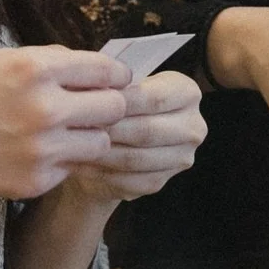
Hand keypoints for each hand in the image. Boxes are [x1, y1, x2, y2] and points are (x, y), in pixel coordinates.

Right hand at [0, 45, 128, 203]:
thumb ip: (46, 62)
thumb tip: (89, 65)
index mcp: (33, 69)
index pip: (104, 69)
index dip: (115, 74)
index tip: (116, 80)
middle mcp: (44, 108)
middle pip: (113, 107)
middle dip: (107, 105)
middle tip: (95, 107)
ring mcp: (41, 149)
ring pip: (100, 142)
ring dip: (89, 135)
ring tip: (65, 132)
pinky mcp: (35, 181)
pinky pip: (71, 167)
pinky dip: (62, 160)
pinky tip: (36, 152)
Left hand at [63, 70, 205, 203]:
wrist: (118, 142)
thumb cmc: (118, 106)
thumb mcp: (118, 87)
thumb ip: (111, 86)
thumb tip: (87, 88)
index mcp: (188, 93)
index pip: (154, 98)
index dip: (119, 101)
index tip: (88, 102)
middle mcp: (193, 126)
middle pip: (146, 131)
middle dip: (108, 130)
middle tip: (77, 127)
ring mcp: (181, 158)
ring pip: (136, 159)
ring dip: (101, 154)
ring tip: (74, 146)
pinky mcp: (162, 182)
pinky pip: (130, 180)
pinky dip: (102, 174)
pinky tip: (80, 165)